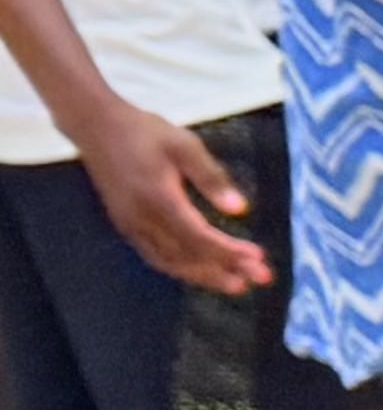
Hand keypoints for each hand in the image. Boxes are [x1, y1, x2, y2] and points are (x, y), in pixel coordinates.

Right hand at [70, 100, 267, 294]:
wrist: (95, 126)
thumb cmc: (144, 131)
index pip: (199, 237)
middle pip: (187, 256)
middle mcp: (141, 218)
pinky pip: (154, 255)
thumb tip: (239, 209)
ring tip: (235, 283)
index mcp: (159, 199)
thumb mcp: (185, 145)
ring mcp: (129, 224)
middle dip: (224, 270)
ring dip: (204, 275)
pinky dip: (180, 267)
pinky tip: (200, 270)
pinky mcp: (124, 224)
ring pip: (169, 261)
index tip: (258, 259)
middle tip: (259, 279)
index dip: (229, 252)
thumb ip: (212, 178)